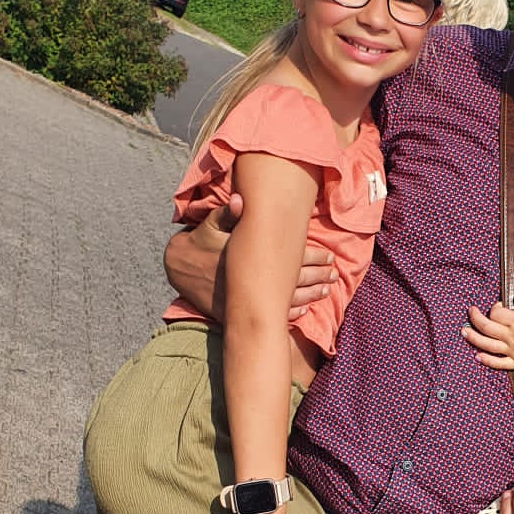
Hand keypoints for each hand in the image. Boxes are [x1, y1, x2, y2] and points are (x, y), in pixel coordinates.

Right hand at [166, 192, 338, 319]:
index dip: (312, 256)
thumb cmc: (199, 242)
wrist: (178, 269)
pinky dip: (287, 312)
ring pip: (285, 300)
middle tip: (334, 274)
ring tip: (325, 290)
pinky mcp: (240, 310)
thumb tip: (240, 199)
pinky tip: (303, 310)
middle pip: (293, 279)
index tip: (329, 256)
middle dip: (317, 276)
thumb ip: (228, 213)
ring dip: (308, 295)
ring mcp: (245, 298)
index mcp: (250, 257)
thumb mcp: (211, 225)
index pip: (290, 257)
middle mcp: (251, 279)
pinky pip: (268, 314)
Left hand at [463, 295, 513, 374]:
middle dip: (475, 318)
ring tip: (464, 332)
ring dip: (473, 337)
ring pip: (486, 344)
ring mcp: (511, 350)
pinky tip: (477, 356)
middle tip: (470, 312)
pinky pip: (497, 363)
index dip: (494, 308)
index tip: (498, 306)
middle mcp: (510, 336)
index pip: (496, 313)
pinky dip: (486, 360)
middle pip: (486, 326)